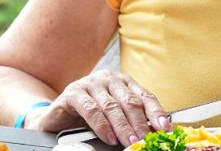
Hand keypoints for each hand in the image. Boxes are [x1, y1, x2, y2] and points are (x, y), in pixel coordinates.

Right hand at [31, 70, 169, 146]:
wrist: (55, 116)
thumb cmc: (87, 116)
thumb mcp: (112, 116)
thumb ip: (130, 120)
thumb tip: (152, 133)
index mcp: (121, 81)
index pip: (144, 96)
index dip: (156, 112)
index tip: (164, 128)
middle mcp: (107, 79)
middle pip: (129, 102)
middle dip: (140, 124)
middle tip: (146, 141)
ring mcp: (89, 84)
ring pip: (111, 106)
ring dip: (123, 127)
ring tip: (130, 142)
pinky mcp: (72, 93)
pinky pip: (91, 110)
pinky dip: (102, 126)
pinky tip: (109, 137)